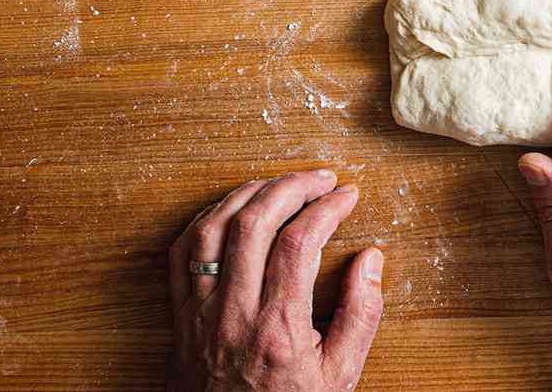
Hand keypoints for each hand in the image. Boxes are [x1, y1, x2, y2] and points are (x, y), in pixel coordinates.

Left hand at [166, 169, 383, 391]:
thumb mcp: (340, 376)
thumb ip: (362, 316)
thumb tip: (371, 259)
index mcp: (278, 329)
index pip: (300, 241)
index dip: (327, 207)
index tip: (347, 195)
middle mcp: (235, 315)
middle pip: (256, 222)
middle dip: (292, 186)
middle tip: (319, 179)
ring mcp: (201, 315)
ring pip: (214, 228)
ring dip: (249, 194)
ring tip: (279, 185)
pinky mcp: (180, 319)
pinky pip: (182, 254)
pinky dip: (207, 220)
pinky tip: (233, 211)